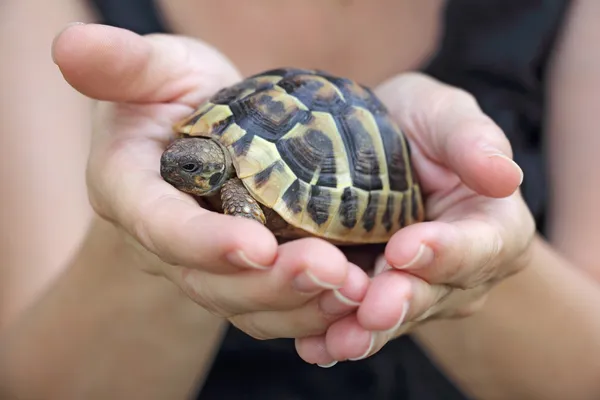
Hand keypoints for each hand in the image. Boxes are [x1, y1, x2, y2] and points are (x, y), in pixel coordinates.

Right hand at [52, 24, 368, 341]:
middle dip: (271, 284)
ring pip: (247, 305)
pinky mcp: (241, 276)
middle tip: (333, 271)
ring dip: (301, 304)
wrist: (197, 136)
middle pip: (212, 281)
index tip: (258, 246)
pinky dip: (312, 308)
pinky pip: (273, 306)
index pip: (162, 226)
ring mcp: (205, 265)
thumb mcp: (154, 71)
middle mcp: (166, 242)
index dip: (204, 243)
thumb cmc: (172, 96)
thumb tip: (70, 43)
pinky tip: (356, 297)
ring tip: (355, 289)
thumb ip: (123, 65)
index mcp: (132, 192)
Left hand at [296, 72, 535, 365]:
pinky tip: (313, 345)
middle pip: (433, 293)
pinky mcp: (376, 296)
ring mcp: (417, 289)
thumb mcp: (446, 117)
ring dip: (364, 332)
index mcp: (492, 228)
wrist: (378, 142)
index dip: (446, 252)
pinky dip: (334, 333)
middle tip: (372, 311)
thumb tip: (505, 176)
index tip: (406, 248)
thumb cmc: (419, 124)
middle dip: (399, 303)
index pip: (479, 246)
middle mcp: (460, 271)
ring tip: (336, 341)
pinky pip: (358, 320)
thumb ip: (473, 141)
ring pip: (393, 317)